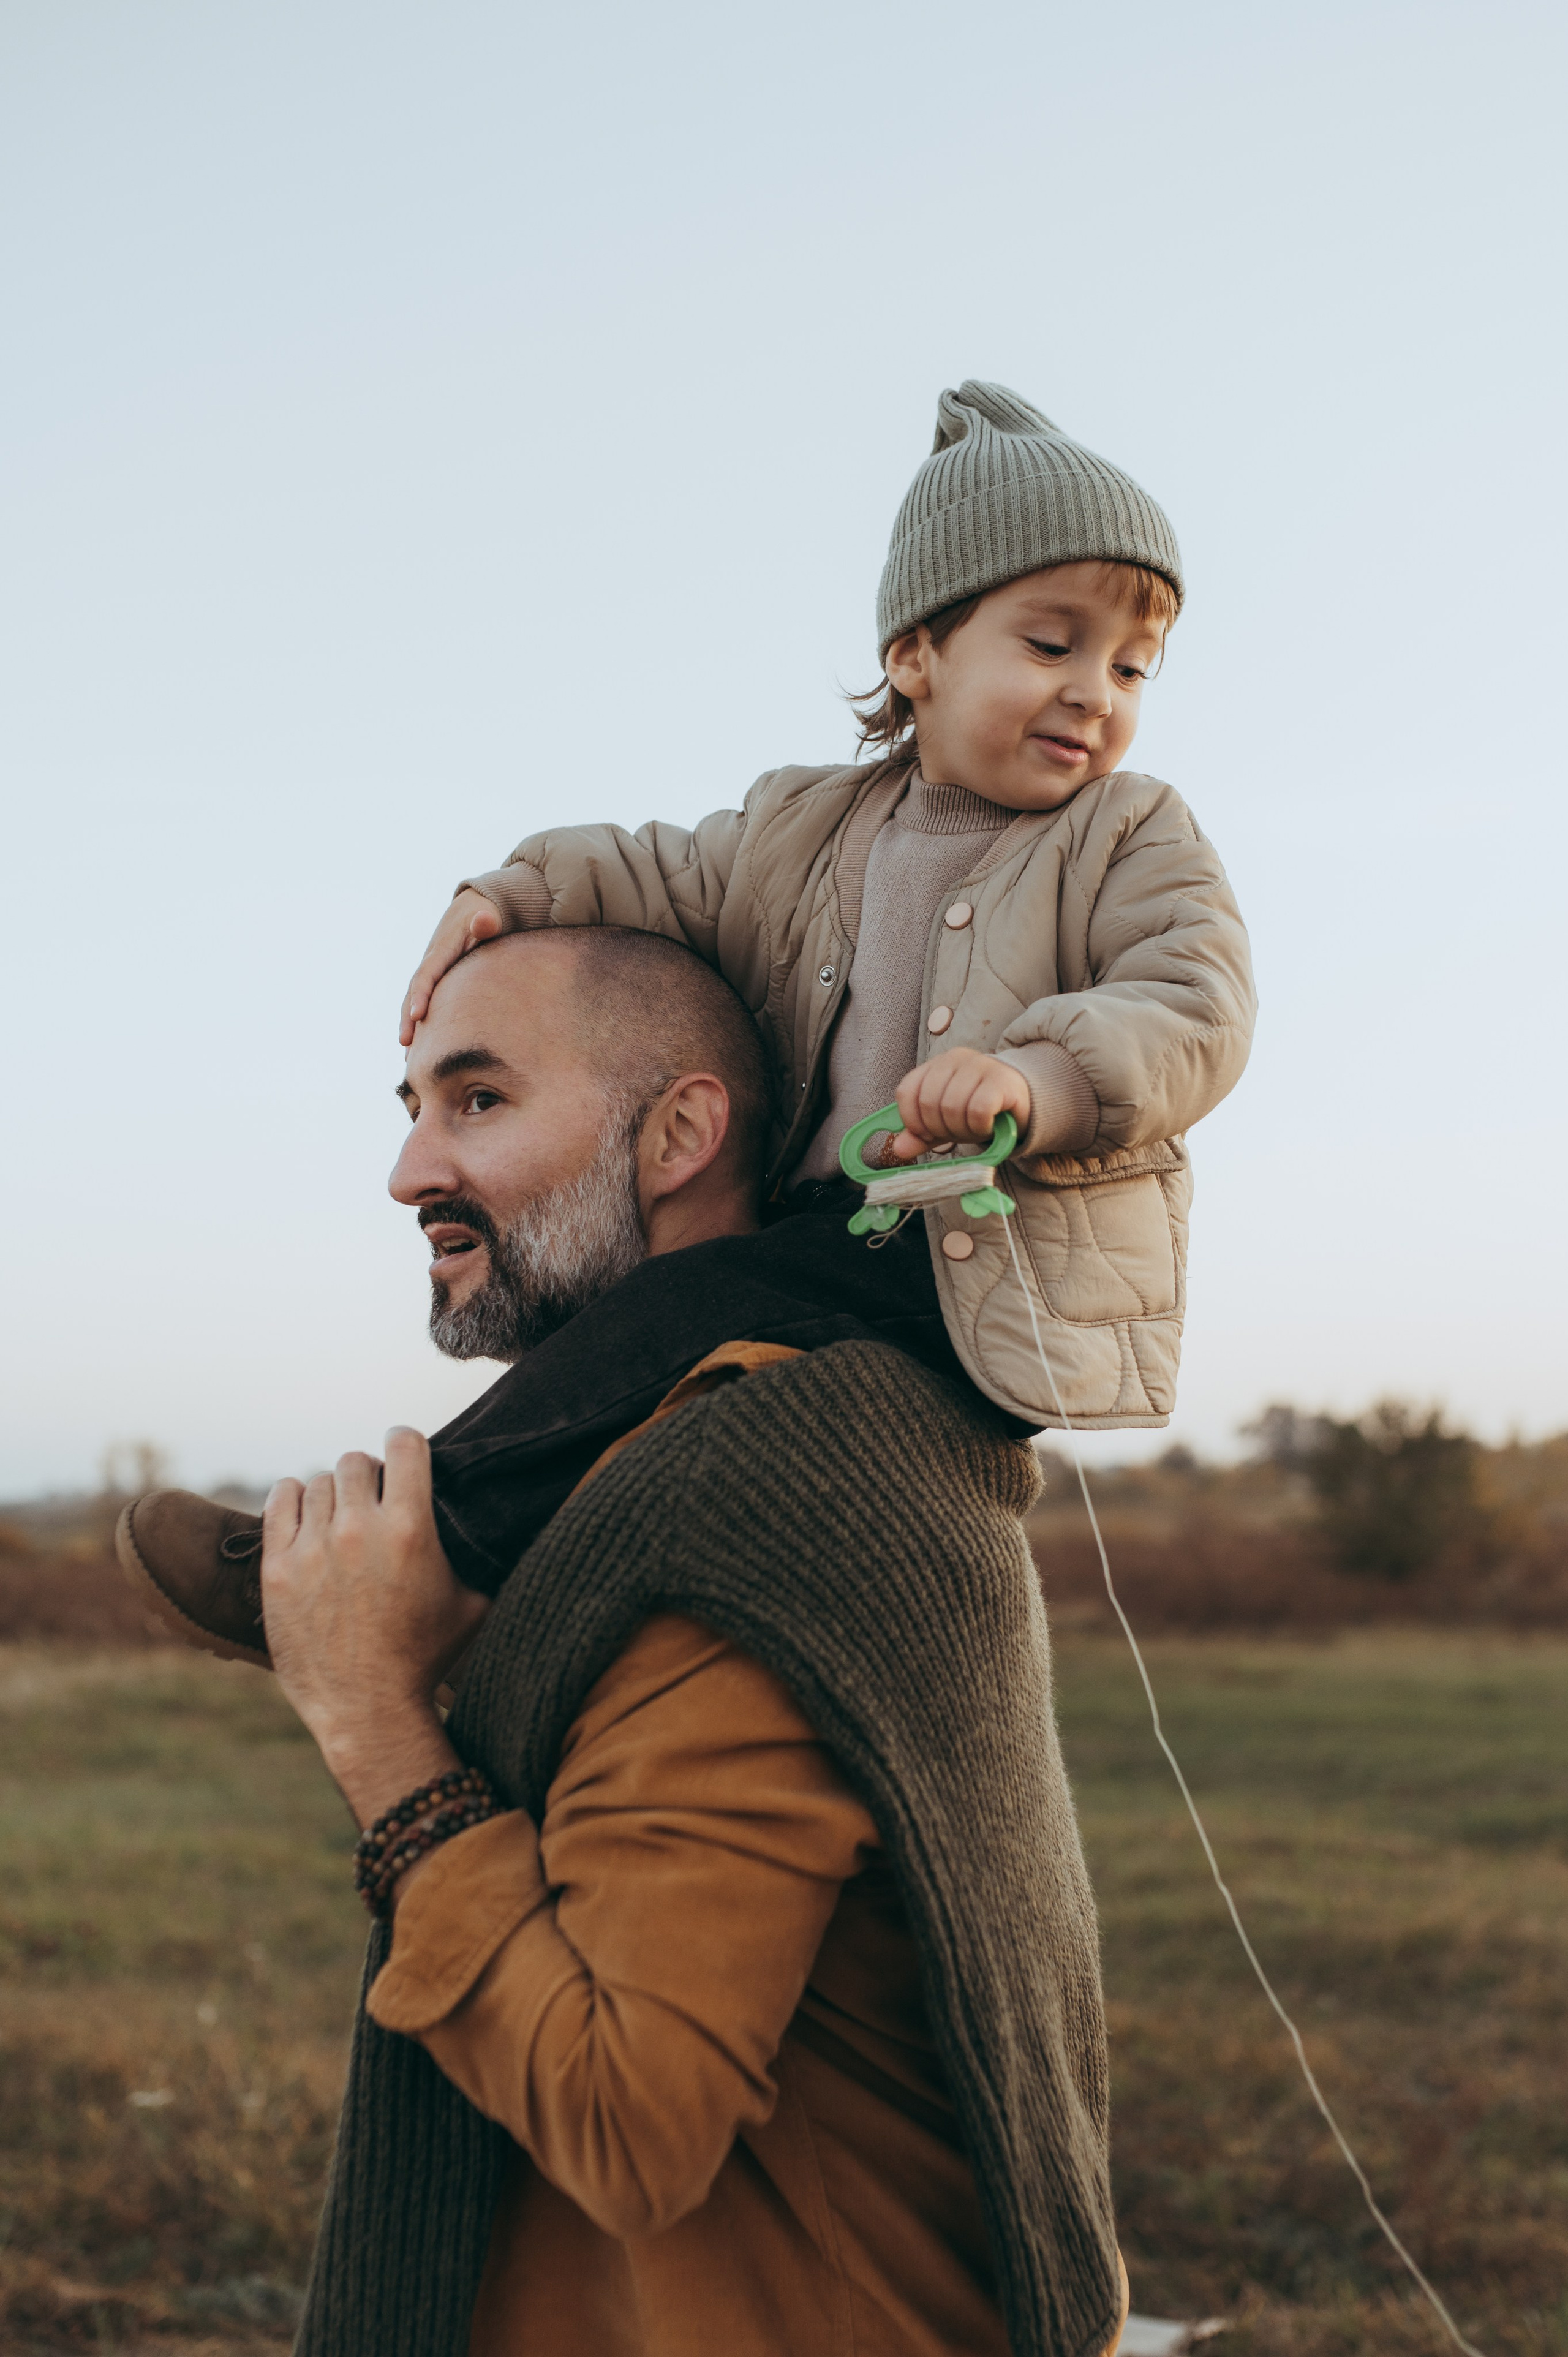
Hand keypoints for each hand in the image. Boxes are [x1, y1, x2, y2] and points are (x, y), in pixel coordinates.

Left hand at [261, 1430, 490, 1827]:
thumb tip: (509, 1529)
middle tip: (374, 1497)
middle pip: (357, 1461)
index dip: (406, 1443)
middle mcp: (360, 1530)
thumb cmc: (426, 1658)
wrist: (368, 1710)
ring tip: (343, 1518)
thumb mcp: (474, 1603)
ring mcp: (313, 1548)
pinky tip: (307, 1516)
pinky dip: (294, 1500)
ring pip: (319, 1482)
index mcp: (411, 1529)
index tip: (405, 1455)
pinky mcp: (278, 1569)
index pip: (404, 1444)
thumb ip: (483, 1557)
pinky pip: (280, 1502)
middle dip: (370, 1475)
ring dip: (335, 1494)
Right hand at [400, 889, 501, 1045]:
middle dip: (408, 1018)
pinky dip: (418, 1023)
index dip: (421, 994)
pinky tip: (418, 1048)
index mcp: (441, 949)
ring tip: (408, 1056)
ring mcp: (431, 970)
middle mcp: (430, 961)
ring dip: (409, 1025)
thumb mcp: (488, 915)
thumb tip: (485, 920)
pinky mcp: (436, 979)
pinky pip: (423, 1001)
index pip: (427, 974)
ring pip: (414, 1000)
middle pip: (414, 992)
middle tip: (405, 1043)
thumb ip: (486, 921)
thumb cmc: (486, 915)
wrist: (476, 908)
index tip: (417, 1016)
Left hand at [886, 1049, 1030, 1161]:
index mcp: (936, 1065)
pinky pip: (978, 1110)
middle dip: (941, 1129)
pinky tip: (988, 1126)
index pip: (907, 1091)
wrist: (1022, 1103)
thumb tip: (898, 1149)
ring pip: (952, 1107)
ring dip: (962, 1130)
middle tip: (959, 1133)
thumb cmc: (979, 1111)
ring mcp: (980, 1065)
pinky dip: (979, 1127)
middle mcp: (955, 1058)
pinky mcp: (1001, 1080)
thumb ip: (922, 1135)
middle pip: (929, 1102)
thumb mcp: (946, 1124)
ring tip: (975, 1129)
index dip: (912, 1120)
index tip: (927, 1135)